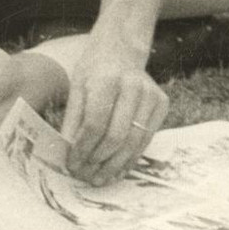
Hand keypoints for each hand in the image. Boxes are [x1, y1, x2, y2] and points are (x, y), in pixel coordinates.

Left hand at [61, 42, 168, 185]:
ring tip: (99, 179)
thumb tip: (66, 155)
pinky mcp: (162, 104)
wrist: (121, 49)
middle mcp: (133, 86)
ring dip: (115, 166)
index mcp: (107, 79)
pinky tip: (116, 169)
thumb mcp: (76, 89)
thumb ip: (73, 121)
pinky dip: (130, 158)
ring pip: (134, 142)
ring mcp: (151, 95)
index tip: (72, 164)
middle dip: (98, 161)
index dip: (83, 148)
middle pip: (116, 136)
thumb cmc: (94, 70)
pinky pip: (146, 139)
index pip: (95, 123)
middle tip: (85, 176)